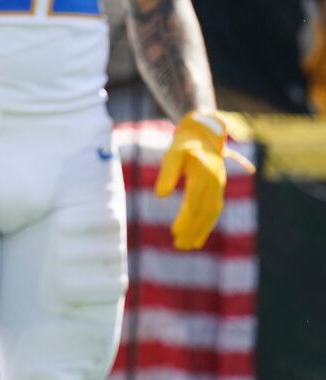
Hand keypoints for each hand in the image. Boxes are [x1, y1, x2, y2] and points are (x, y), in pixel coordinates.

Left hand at [155, 112, 253, 249]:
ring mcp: (219, 187)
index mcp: (204, 174)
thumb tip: (159, 196)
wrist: (204, 134)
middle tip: (179, 245)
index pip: (194, 202)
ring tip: (188, 246)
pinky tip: (198, 237)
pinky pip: (215, 211)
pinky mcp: (219, 190)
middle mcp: (215, 183)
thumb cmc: (184, 144)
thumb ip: (167, 173)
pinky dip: (207, 224)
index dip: (186, 218)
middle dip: (193, 230)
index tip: (174, 232)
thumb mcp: (173, 154)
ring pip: (212, 214)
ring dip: (201, 231)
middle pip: (204, 212)